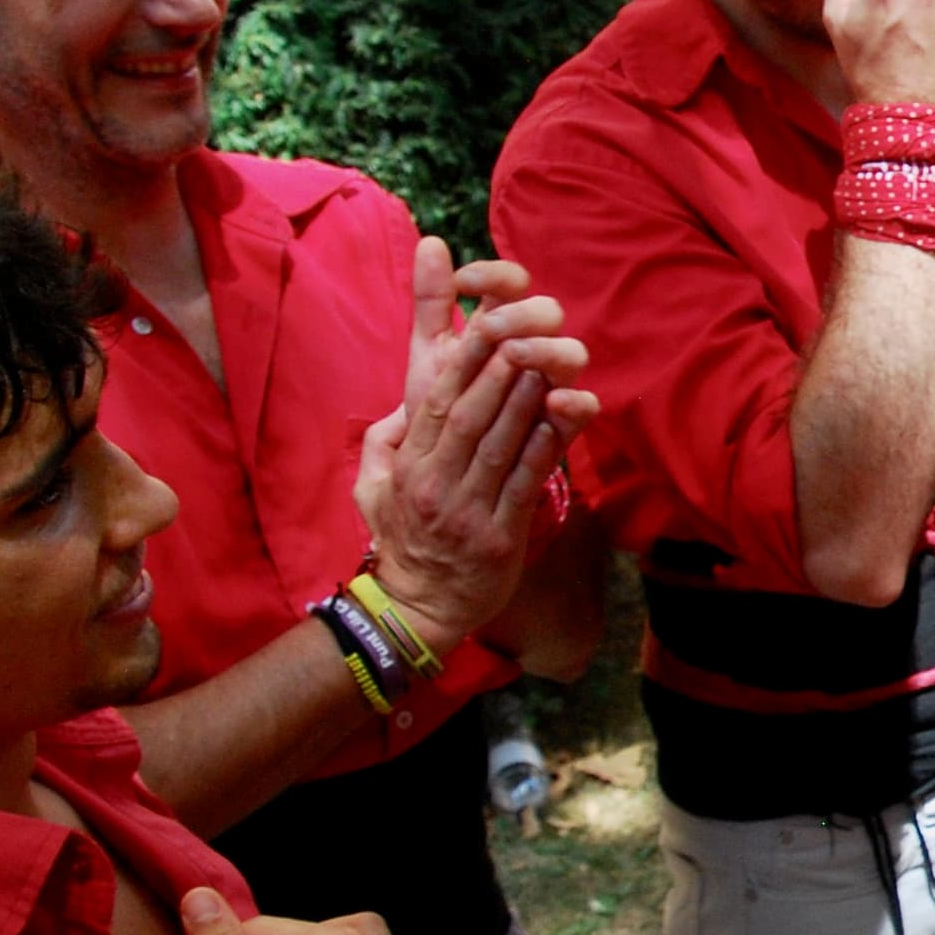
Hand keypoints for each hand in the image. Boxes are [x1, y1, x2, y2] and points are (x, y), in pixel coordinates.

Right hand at [354, 240, 594, 649]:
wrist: (418, 610)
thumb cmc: (402, 539)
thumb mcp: (370, 488)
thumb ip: (382, 440)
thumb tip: (402, 401)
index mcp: (408, 466)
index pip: (433, 403)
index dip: (460, 361)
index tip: (483, 324)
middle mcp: (435, 483)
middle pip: (467, 415)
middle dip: (497, 370)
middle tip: (525, 331)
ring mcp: (467, 511)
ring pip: (498, 444)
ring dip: (525, 400)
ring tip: (548, 361)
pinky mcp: (499, 537)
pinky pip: (525, 483)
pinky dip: (546, 448)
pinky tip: (564, 417)